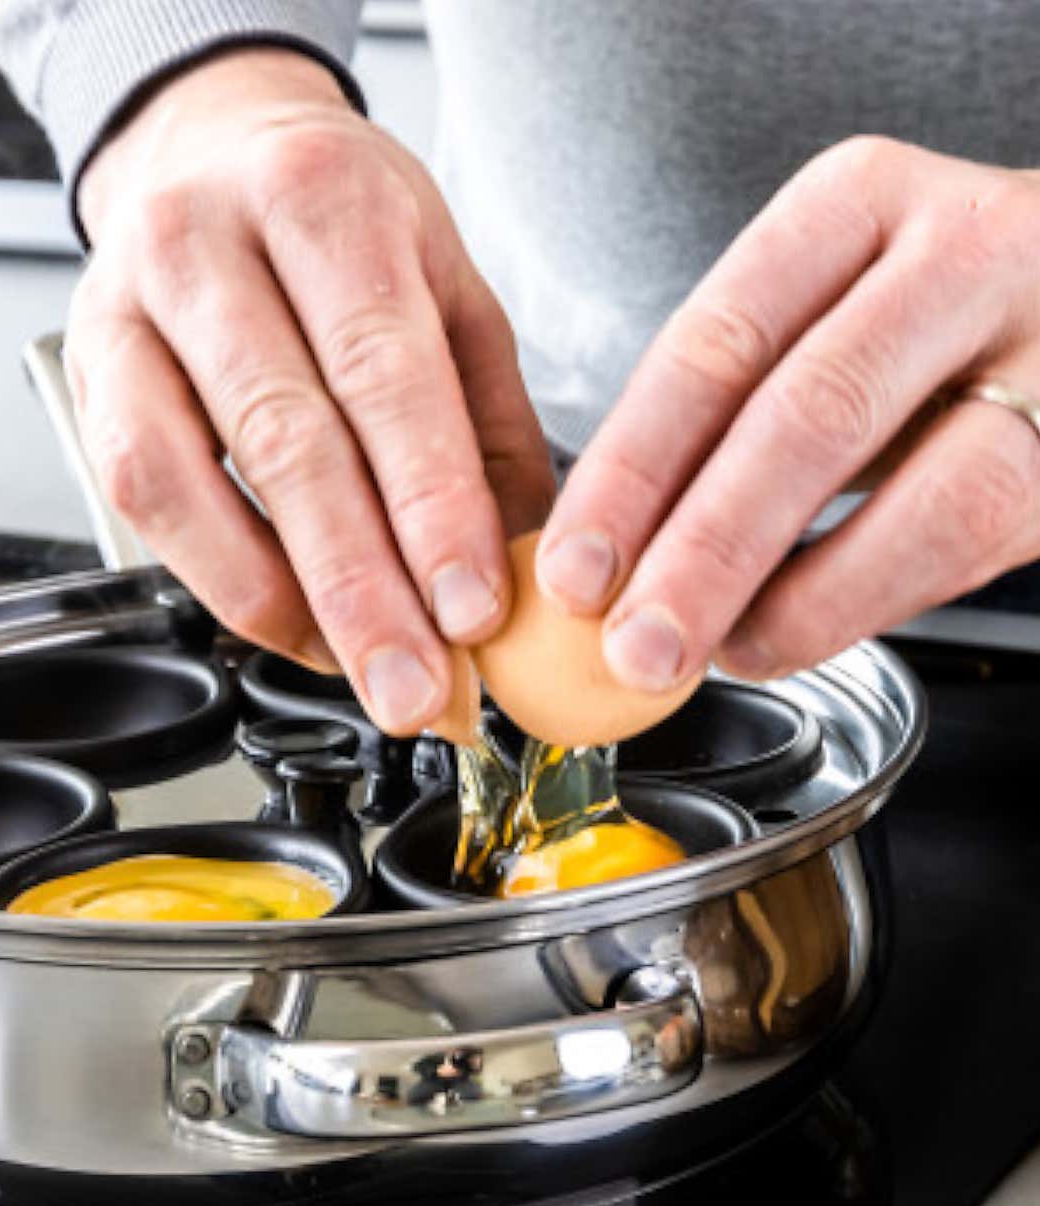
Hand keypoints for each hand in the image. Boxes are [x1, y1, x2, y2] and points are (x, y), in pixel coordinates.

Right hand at [68, 49, 552, 733]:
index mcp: (322, 197)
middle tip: (419, 687)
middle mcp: (204, 242)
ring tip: (362, 675)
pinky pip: (141, 502)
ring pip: (186, 481)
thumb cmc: (339, 225)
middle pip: (283, 437)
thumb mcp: (445, 286)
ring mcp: (125, 310)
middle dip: (361, 586)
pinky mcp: (85, 376)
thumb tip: (523, 567)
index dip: (429, 504)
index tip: (473, 611)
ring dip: (283, 604)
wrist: (209, 152)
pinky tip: (294, 628)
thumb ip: (485, 424)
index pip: (381, 370)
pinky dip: (222, 581)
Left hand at [538, 137, 1039, 687]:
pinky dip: (871, 604)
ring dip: (800, 601)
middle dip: (705, 551)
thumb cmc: (917, 320)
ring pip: (930, 497)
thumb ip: (726, 415)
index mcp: (853, 204)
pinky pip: (979, 543)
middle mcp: (965, 251)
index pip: (715, 345)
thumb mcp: (815, 317)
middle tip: (633, 643)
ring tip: (716, 653)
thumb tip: (609, 558)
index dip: (632, 472)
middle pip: (813, 415)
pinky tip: (795, 633)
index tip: (573, 569)